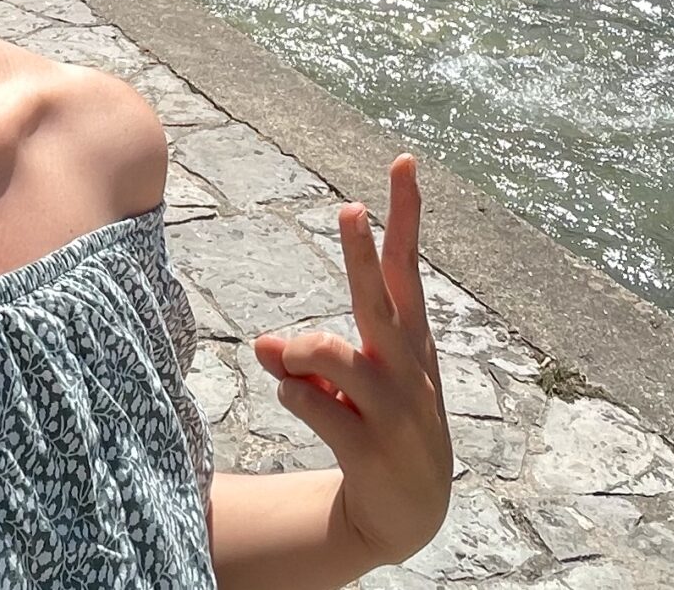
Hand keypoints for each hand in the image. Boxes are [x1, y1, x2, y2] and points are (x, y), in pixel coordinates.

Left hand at [250, 155, 452, 568]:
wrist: (410, 511)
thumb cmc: (381, 421)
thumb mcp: (354, 381)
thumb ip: (308, 354)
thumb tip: (263, 345)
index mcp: (408, 336)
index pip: (405, 263)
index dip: (405, 213)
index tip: (403, 161)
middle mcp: (406, 363)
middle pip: (377, 296)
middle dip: (359, 253)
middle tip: (350, 208)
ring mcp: (394, 406)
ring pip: (328, 352)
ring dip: (297, 353)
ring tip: (292, 365)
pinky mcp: (372, 447)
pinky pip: (310, 404)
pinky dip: (293, 397)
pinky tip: (304, 406)